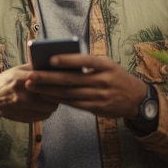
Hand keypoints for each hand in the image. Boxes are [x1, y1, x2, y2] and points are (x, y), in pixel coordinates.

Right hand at [0, 64, 58, 136]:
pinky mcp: (24, 118)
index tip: (69, 78)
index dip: (60, 80)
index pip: (47, 80)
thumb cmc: (7, 80)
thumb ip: (35, 67)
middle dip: (60, 93)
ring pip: (50, 108)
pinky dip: (47, 111)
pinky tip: (45, 105)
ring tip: (54, 97)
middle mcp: (22, 94)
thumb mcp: (18, 69)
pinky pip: (43, 116)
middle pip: (52, 96)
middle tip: (65, 88)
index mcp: (22, 78)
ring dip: (54, 103)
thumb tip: (55, 63)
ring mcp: (23, 108)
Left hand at [24, 54, 146, 119]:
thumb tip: (59, 62)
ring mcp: (100, 96)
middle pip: (71, 79)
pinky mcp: (97, 108)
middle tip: (31, 75)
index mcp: (105, 65)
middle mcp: (103, 80)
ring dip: (49, 90)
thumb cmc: (115, 76)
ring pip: (69, 93)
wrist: (136, 98)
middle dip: (48, 77)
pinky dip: (58, 100)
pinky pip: (74, 104)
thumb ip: (88, 64)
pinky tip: (46, 95)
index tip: (50, 59)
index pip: (85, 61)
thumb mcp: (107, 65)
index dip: (67, 60)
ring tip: (33, 86)